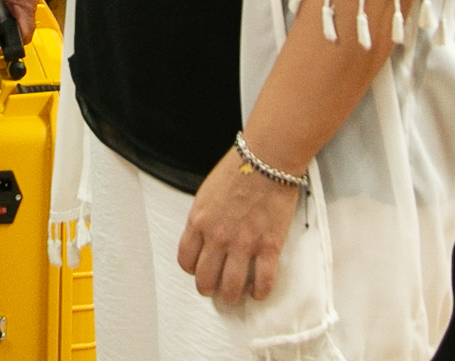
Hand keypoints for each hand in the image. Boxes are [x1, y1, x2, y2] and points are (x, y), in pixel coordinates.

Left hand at [178, 146, 299, 301]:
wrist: (266, 158)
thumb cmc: (237, 169)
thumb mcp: (206, 192)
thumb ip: (203, 217)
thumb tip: (204, 234)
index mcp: (198, 221)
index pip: (186, 260)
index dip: (192, 269)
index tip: (200, 269)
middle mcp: (216, 237)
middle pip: (205, 278)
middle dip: (209, 288)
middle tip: (216, 289)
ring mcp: (243, 244)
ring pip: (231, 286)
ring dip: (232, 296)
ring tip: (236, 296)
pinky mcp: (268, 246)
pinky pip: (262, 281)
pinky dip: (259, 292)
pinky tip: (258, 292)